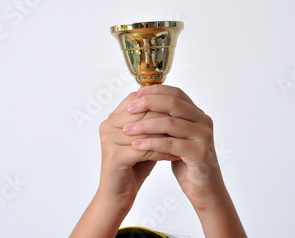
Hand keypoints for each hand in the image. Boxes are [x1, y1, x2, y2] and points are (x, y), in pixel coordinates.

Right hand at [98, 91, 179, 209]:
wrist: (118, 195)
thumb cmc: (134, 166)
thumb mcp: (145, 139)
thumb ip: (153, 121)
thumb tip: (174, 103)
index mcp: (112, 118)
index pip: (138, 99)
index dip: (159, 103)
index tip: (180, 109)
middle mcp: (107, 126)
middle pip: (143, 113)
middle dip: (167, 118)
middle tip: (187, 122)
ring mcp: (109, 140)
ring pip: (146, 131)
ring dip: (168, 135)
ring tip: (185, 138)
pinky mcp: (114, 156)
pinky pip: (144, 150)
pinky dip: (162, 152)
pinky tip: (176, 155)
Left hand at [122, 85, 224, 210]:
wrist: (205, 189)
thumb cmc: (187, 162)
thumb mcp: (176, 137)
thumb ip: (167, 121)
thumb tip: (142, 104)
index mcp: (198, 114)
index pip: (176, 93)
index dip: (156, 91)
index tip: (137, 93)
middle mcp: (203, 121)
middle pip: (174, 103)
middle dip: (149, 104)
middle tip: (130, 109)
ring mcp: (203, 137)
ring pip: (171, 123)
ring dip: (145, 125)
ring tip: (127, 130)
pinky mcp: (200, 153)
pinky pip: (171, 144)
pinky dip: (152, 143)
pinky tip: (137, 145)